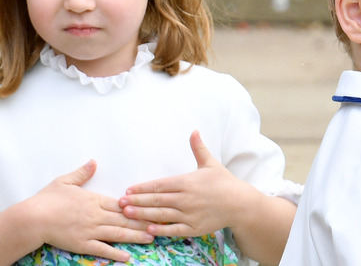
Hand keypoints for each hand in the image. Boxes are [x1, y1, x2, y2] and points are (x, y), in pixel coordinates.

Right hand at [25, 160, 153, 261]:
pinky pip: (102, 249)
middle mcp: (96, 215)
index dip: (138, 206)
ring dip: (135, 236)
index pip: (121, 204)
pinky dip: (115, 253)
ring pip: (118, 234)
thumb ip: (82, 173)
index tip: (151, 206)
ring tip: (151, 238)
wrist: (33, 218)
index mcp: (94, 200)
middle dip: (143, 222)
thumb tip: (94, 162)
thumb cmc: (47, 199)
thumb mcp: (65, 181)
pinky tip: (127, 256)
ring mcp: (90, 231)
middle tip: (160, 223)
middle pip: (124, 219)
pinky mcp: (83, 244)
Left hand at [120, 131, 259, 237]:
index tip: (129, 189)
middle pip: (156, 200)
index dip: (143, 188)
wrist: (240, 204)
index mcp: (187, 182)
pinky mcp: (194, 228)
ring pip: (161, 215)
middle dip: (137, 201)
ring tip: (127, 214)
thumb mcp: (210, 163)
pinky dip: (160, 230)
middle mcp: (186, 199)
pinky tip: (147, 229)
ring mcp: (190, 214)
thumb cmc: (224, 182)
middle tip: (120, 203)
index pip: (160, 185)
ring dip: (143, 215)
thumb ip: (198, 148)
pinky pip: (173, 230)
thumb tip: (194, 130)